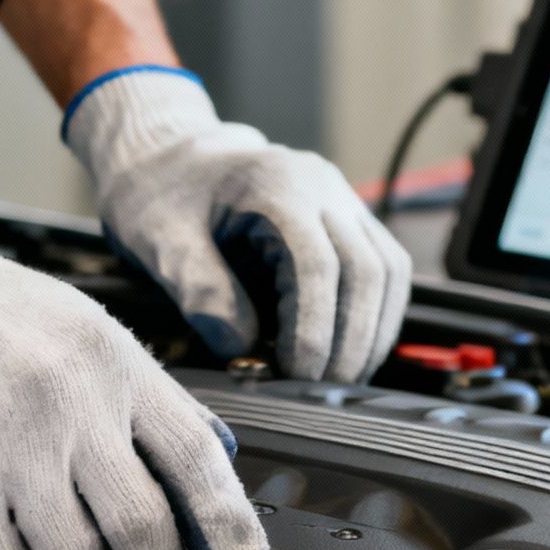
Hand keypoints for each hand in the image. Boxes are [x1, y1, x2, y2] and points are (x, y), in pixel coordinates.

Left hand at [66, 66, 412, 382]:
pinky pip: (384, 270)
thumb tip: (242, 349)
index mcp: (278, 184)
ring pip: (388, 271)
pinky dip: (375, 317)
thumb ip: (200, 291)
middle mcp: (324, 187)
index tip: (297, 374)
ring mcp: (343, 201)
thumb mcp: (160, 240)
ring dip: (373, 332)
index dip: (315, 327)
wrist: (175, 160)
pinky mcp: (350, 221)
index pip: (318, 264)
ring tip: (341, 379)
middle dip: (352, 340)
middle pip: (368, 270)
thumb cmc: (163, 195)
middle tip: (322, 389)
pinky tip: (350, 352)